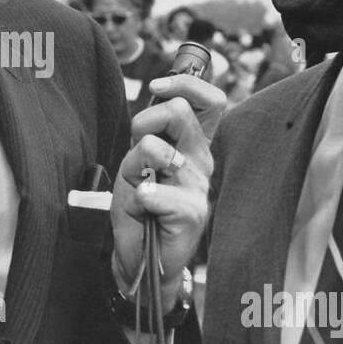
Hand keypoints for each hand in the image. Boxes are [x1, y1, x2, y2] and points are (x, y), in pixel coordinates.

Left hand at [110, 74, 225, 307]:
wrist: (143, 259)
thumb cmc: (140, 209)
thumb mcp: (139, 163)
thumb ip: (149, 134)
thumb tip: (155, 99)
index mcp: (194, 146)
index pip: (210, 101)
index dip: (185, 84)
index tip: (158, 87)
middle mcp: (202, 161)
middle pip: (180, 112)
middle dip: (145, 120)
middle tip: (137, 148)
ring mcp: (199, 186)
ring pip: (155, 148)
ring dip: (132, 167)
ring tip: (138, 190)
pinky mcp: (192, 212)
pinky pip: (152, 191)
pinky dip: (138, 199)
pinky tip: (145, 213)